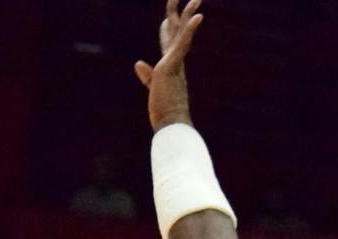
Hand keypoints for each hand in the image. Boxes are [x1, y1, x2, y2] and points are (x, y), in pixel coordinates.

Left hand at [134, 0, 204, 130]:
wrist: (172, 125)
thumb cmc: (164, 113)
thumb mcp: (154, 89)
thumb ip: (148, 76)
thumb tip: (138, 63)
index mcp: (172, 67)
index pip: (169, 44)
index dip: (166, 29)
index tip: (166, 18)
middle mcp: (177, 61)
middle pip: (178, 32)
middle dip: (181, 14)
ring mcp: (175, 62)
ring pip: (182, 32)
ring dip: (188, 13)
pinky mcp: (172, 65)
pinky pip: (183, 44)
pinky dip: (189, 30)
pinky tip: (199, 16)